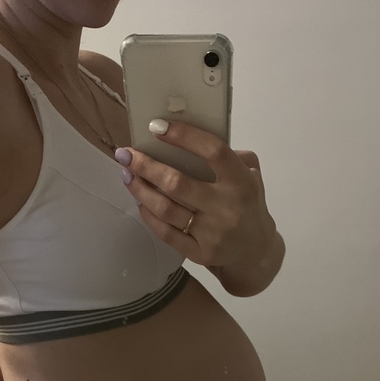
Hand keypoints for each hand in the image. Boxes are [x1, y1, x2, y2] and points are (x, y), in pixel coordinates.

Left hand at [115, 120, 277, 272]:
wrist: (254, 251)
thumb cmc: (246, 204)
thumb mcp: (251, 176)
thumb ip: (230, 156)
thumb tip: (188, 139)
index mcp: (241, 182)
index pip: (213, 152)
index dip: (184, 137)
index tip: (157, 127)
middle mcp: (226, 208)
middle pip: (178, 184)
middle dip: (146, 166)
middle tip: (125, 154)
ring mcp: (211, 233)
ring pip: (166, 209)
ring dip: (141, 190)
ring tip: (127, 174)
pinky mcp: (198, 253)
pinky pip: (165, 233)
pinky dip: (148, 214)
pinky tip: (140, 200)